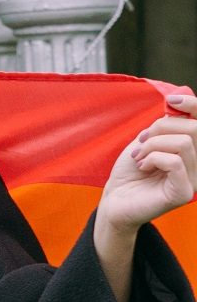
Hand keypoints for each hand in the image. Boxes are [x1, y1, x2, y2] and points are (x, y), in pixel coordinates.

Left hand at [98, 94, 196, 235]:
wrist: (113, 199)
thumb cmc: (129, 171)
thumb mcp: (146, 141)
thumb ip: (165, 125)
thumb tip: (177, 103)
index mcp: (192, 150)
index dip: (193, 105)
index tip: (171, 101)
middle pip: (194, 128)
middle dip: (161, 128)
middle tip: (142, 141)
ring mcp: (194, 180)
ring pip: (183, 143)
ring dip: (152, 145)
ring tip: (139, 157)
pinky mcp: (183, 192)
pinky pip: (175, 161)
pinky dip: (154, 158)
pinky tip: (143, 167)